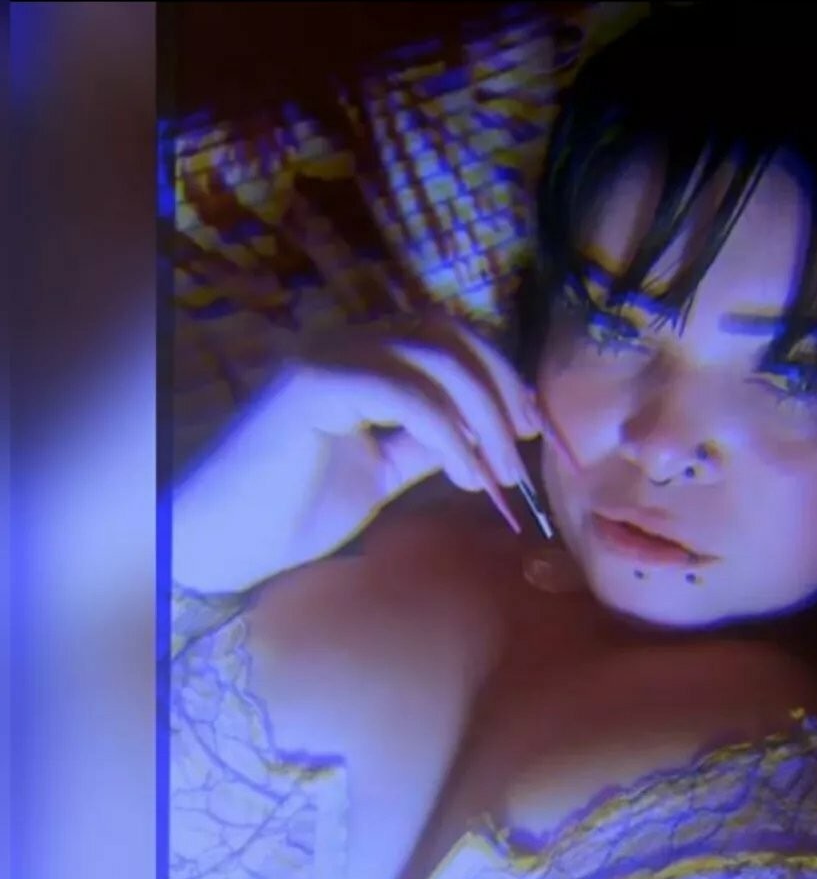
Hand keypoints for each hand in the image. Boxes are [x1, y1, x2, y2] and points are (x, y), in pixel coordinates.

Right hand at [173, 316, 540, 593]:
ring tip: (500, 471)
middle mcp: (345, 343)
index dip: (497, 373)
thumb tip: (488, 435)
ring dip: (482, 413)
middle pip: (449, 335)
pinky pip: (404, 393)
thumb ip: (429, 443)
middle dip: (500, 387)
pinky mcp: (312, 385)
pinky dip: (447, 431)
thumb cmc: (295, 511)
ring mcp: (327, 357)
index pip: (447, 338)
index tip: (531, 423)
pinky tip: (465, 472)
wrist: (224, 543)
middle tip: (524, 444)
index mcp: (363, 358)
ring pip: (433, 357)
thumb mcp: (384, 472)